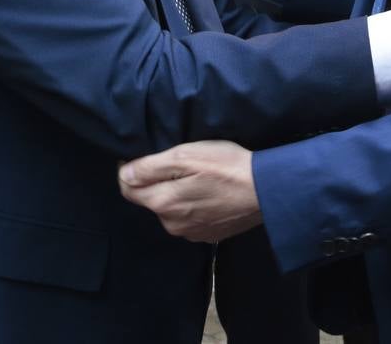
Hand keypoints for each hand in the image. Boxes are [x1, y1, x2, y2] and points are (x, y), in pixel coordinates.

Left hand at [119, 140, 260, 241]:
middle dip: (156, 183)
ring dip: (176, 195)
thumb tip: (123, 174)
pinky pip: (189, 219)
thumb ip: (150, 167)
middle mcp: (172, 224)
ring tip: (196, 177)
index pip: (127, 189)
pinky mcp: (208, 236)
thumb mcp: (185, 156)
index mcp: (163, 203)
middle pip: (150, 200)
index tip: (143, 156)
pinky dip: (193, 206)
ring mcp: (191, 233)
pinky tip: (209, 193)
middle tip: (178, 163)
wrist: (267, 191)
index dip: (129, 171)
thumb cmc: (226, 166)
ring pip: (171, 210)